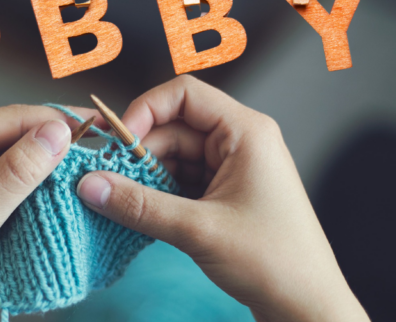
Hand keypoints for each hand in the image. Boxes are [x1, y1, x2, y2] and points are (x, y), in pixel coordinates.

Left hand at [0, 105, 91, 321]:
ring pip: (9, 149)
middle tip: (99, 151)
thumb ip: (17, 173)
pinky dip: (25, 178)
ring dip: (42, 161)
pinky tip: (49, 187)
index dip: (60, 122)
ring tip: (83, 168)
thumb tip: (57, 132)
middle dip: (54, 141)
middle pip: (13, 129)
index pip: (14, 117)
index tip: (101, 129)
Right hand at [76, 76, 369, 321]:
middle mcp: (239, 141)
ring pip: (173, 157)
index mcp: (245, 132)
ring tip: (116, 200)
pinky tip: (136, 210)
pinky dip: (156, 193)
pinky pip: (180, 181)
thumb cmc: (274, 261)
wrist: (307, 307)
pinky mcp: (223, 194)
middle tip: (104, 180)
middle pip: (173, 128)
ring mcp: (231, 168)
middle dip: (138, 153)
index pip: (184, 94)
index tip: (116, 143)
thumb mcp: (199, 230)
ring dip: (144, 177)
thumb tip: (89, 185)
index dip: (144, 111)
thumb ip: (139, 205)